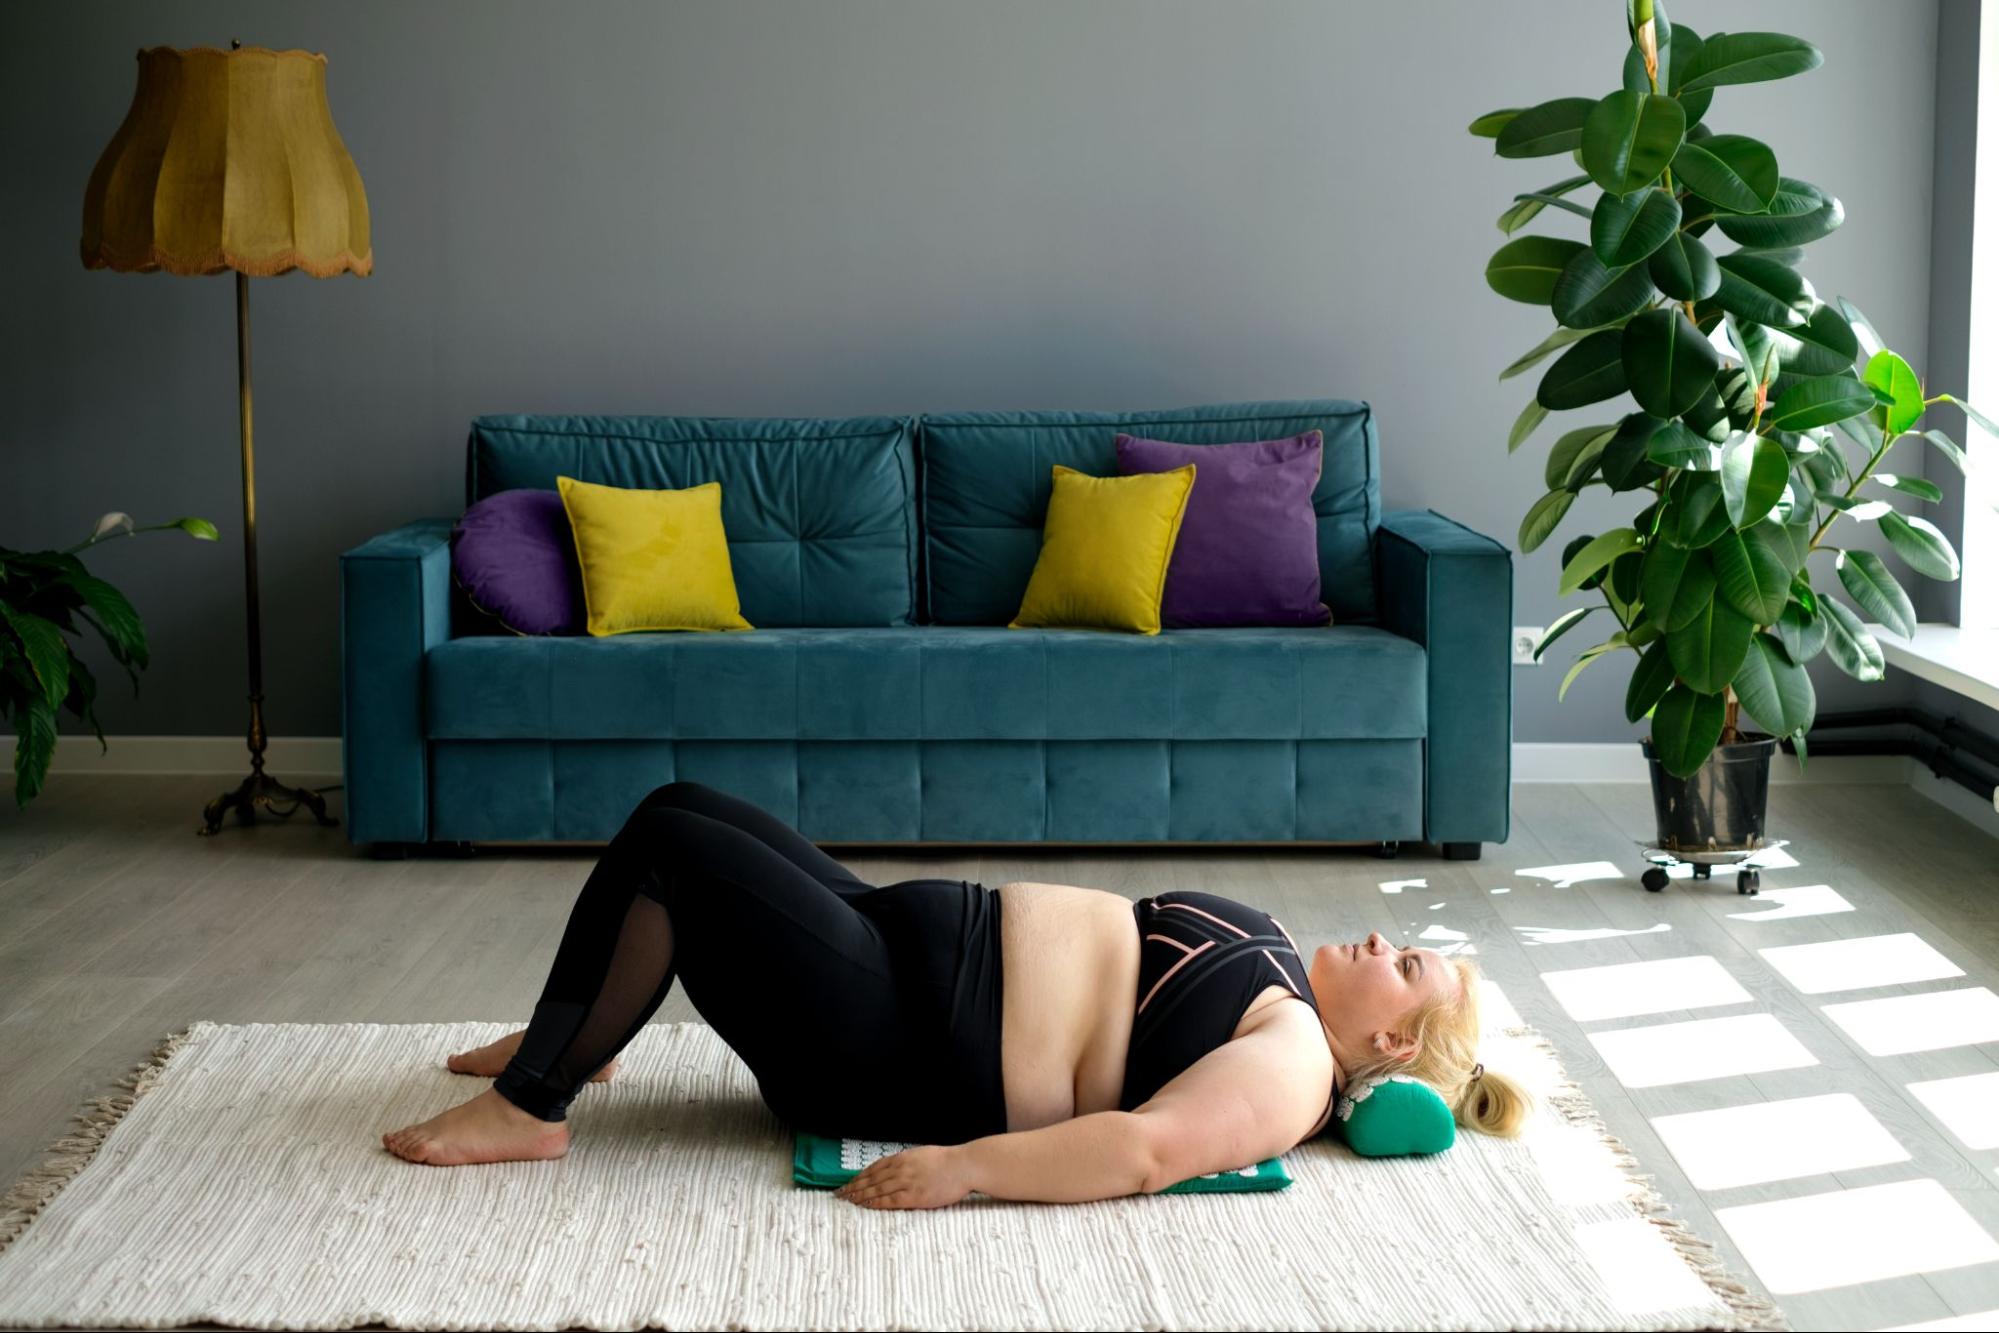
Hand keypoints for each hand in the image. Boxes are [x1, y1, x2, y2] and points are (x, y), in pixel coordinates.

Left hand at [832, 1144, 971, 1210]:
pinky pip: (890, 1200)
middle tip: (840, 1194)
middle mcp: (901, 1168)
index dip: (859, 1176)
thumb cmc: (947, 1161)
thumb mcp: (922, 1155)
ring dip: (861, 1195)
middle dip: (854, 1186)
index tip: (849, 1182)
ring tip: (849, 1201)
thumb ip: (907, 1161)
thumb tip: (895, 1168)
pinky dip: (876, 1203)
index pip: (874, 1168)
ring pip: (877, 1189)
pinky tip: (866, 1205)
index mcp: (902, 1158)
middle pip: (871, 1179)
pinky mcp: (914, 1195)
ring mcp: (907, 1182)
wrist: (963, 1165)